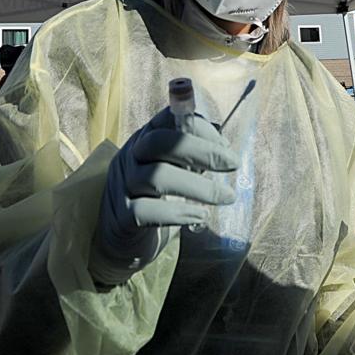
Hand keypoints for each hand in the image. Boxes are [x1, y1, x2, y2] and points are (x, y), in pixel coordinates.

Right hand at [89, 108, 238, 284]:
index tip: (225, 146)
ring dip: (199, 187)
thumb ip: (195, 153)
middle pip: (160, 142)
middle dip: (202, 151)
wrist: (122, 237)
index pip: (168, 118)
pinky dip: (179, 214)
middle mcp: (131, 156)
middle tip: (233, 165)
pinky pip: (146, 211)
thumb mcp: (176, 167)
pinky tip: (201, 217)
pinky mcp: (121, 216)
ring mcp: (123, 185)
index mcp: (146, 137)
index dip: (199, 126)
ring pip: (157, 177)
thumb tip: (225, 150)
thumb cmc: (157, 196)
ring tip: (226, 197)